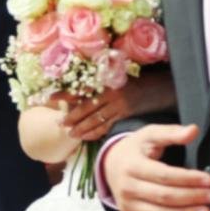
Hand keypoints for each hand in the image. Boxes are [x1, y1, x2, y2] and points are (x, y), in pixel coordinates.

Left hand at [55, 69, 175, 139]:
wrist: (158, 87)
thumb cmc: (135, 79)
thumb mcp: (117, 74)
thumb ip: (101, 78)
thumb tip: (81, 83)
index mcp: (105, 80)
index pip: (81, 88)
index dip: (65, 94)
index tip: (51, 98)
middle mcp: (110, 93)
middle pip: (86, 107)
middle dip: (71, 117)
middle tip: (59, 123)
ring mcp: (118, 105)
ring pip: (95, 119)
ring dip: (81, 127)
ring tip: (70, 133)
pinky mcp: (124, 115)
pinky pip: (106, 126)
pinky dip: (95, 132)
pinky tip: (87, 137)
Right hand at [102, 124, 209, 210]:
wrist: (111, 164)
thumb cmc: (135, 149)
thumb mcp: (150, 135)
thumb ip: (172, 133)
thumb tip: (193, 131)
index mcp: (132, 165)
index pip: (164, 175)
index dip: (188, 179)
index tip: (208, 179)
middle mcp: (127, 187)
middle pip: (164, 197)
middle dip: (193, 197)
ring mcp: (127, 204)